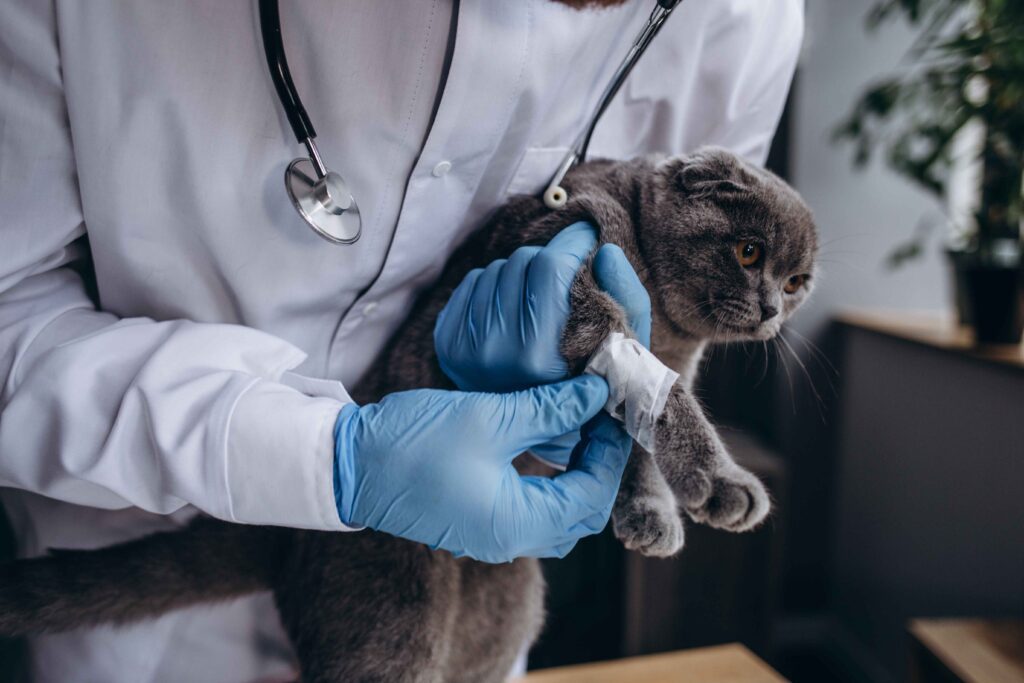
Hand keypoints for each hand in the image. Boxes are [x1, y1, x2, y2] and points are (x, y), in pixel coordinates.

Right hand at [332, 376, 631, 562]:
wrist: (347, 465)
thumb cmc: (413, 443)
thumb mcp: (489, 418)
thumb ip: (549, 408)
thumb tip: (595, 393)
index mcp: (517, 524)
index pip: (591, 496)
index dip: (610, 453)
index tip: (613, 411)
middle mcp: (509, 541)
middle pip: (581, 515)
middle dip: (600, 469)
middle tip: (602, 421)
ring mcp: (491, 536)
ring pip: (558, 517)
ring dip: (577, 479)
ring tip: (581, 430)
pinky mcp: (476, 523)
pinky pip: (532, 513)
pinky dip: (551, 485)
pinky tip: (548, 446)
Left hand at [434, 222, 650, 465]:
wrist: (542, 428)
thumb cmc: (594, 386)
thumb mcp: (628, 348)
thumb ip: (628, 296)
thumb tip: (603, 250)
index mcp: (537, 357)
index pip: (549, 267)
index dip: (573, 242)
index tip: (588, 236)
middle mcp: (493, 354)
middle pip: (522, 261)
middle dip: (549, 260)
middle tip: (567, 277)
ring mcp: (463, 349)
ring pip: (495, 268)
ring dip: (522, 275)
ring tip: (540, 302)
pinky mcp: (446, 344)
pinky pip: (472, 283)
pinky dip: (496, 287)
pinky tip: (514, 313)